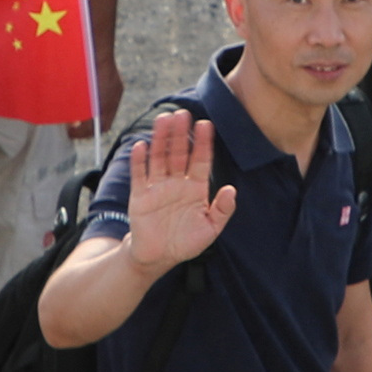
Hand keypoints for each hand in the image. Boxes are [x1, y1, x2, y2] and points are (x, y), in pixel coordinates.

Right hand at [116, 106, 237, 271]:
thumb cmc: (186, 242)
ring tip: (164, 120)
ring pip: (160, 157)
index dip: (203, 143)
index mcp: (196, 188)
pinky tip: (141, 146)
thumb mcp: (210, 229)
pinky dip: (139, 161)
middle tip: (184, 114)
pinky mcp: (140, 195)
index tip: (206, 125)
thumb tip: (232, 190)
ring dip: (161, 139)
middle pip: (179, 153)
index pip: (201, 161)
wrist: (158, 257)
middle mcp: (177, 183)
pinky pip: (140, 174)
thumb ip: (222, 210)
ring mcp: (158, 187)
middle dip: (182, 134)